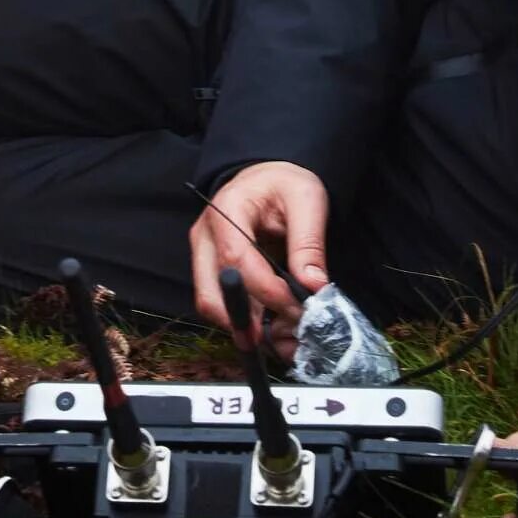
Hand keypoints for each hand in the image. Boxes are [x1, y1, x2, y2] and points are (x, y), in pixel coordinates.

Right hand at [189, 161, 329, 353]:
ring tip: (282, 340)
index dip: (267, 291)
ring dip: (245, 328)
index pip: (237, 260)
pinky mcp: (210, 270)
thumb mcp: (307, 200)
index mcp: (227, 210)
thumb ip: (309, 243)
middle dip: (244, 322)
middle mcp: (205, 235)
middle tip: (281, 340)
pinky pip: (221, 303)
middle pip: (211, 292)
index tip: (298, 307)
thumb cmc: (285, 183)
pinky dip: (244, 322)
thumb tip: (314, 287)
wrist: (268, 177)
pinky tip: (272, 332)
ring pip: (212, 304)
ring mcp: (203, 254)